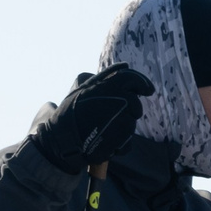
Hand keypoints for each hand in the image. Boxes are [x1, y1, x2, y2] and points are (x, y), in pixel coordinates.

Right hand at [31, 64, 153, 172]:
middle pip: (134, 102)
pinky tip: (103, 142)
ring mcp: (120, 118)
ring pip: (130, 122)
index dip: (142, 82)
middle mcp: (115, 99)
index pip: (131, 78)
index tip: (148, 90)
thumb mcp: (82, 89)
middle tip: (119, 114)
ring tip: (101, 128)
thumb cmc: (71, 113)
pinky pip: (127, 141)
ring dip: (121, 126)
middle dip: (131, 109)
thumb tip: (123, 66)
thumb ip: (103, 78)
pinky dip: (118, 144)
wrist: (62, 138)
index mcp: (103, 85)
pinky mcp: (122, 136)